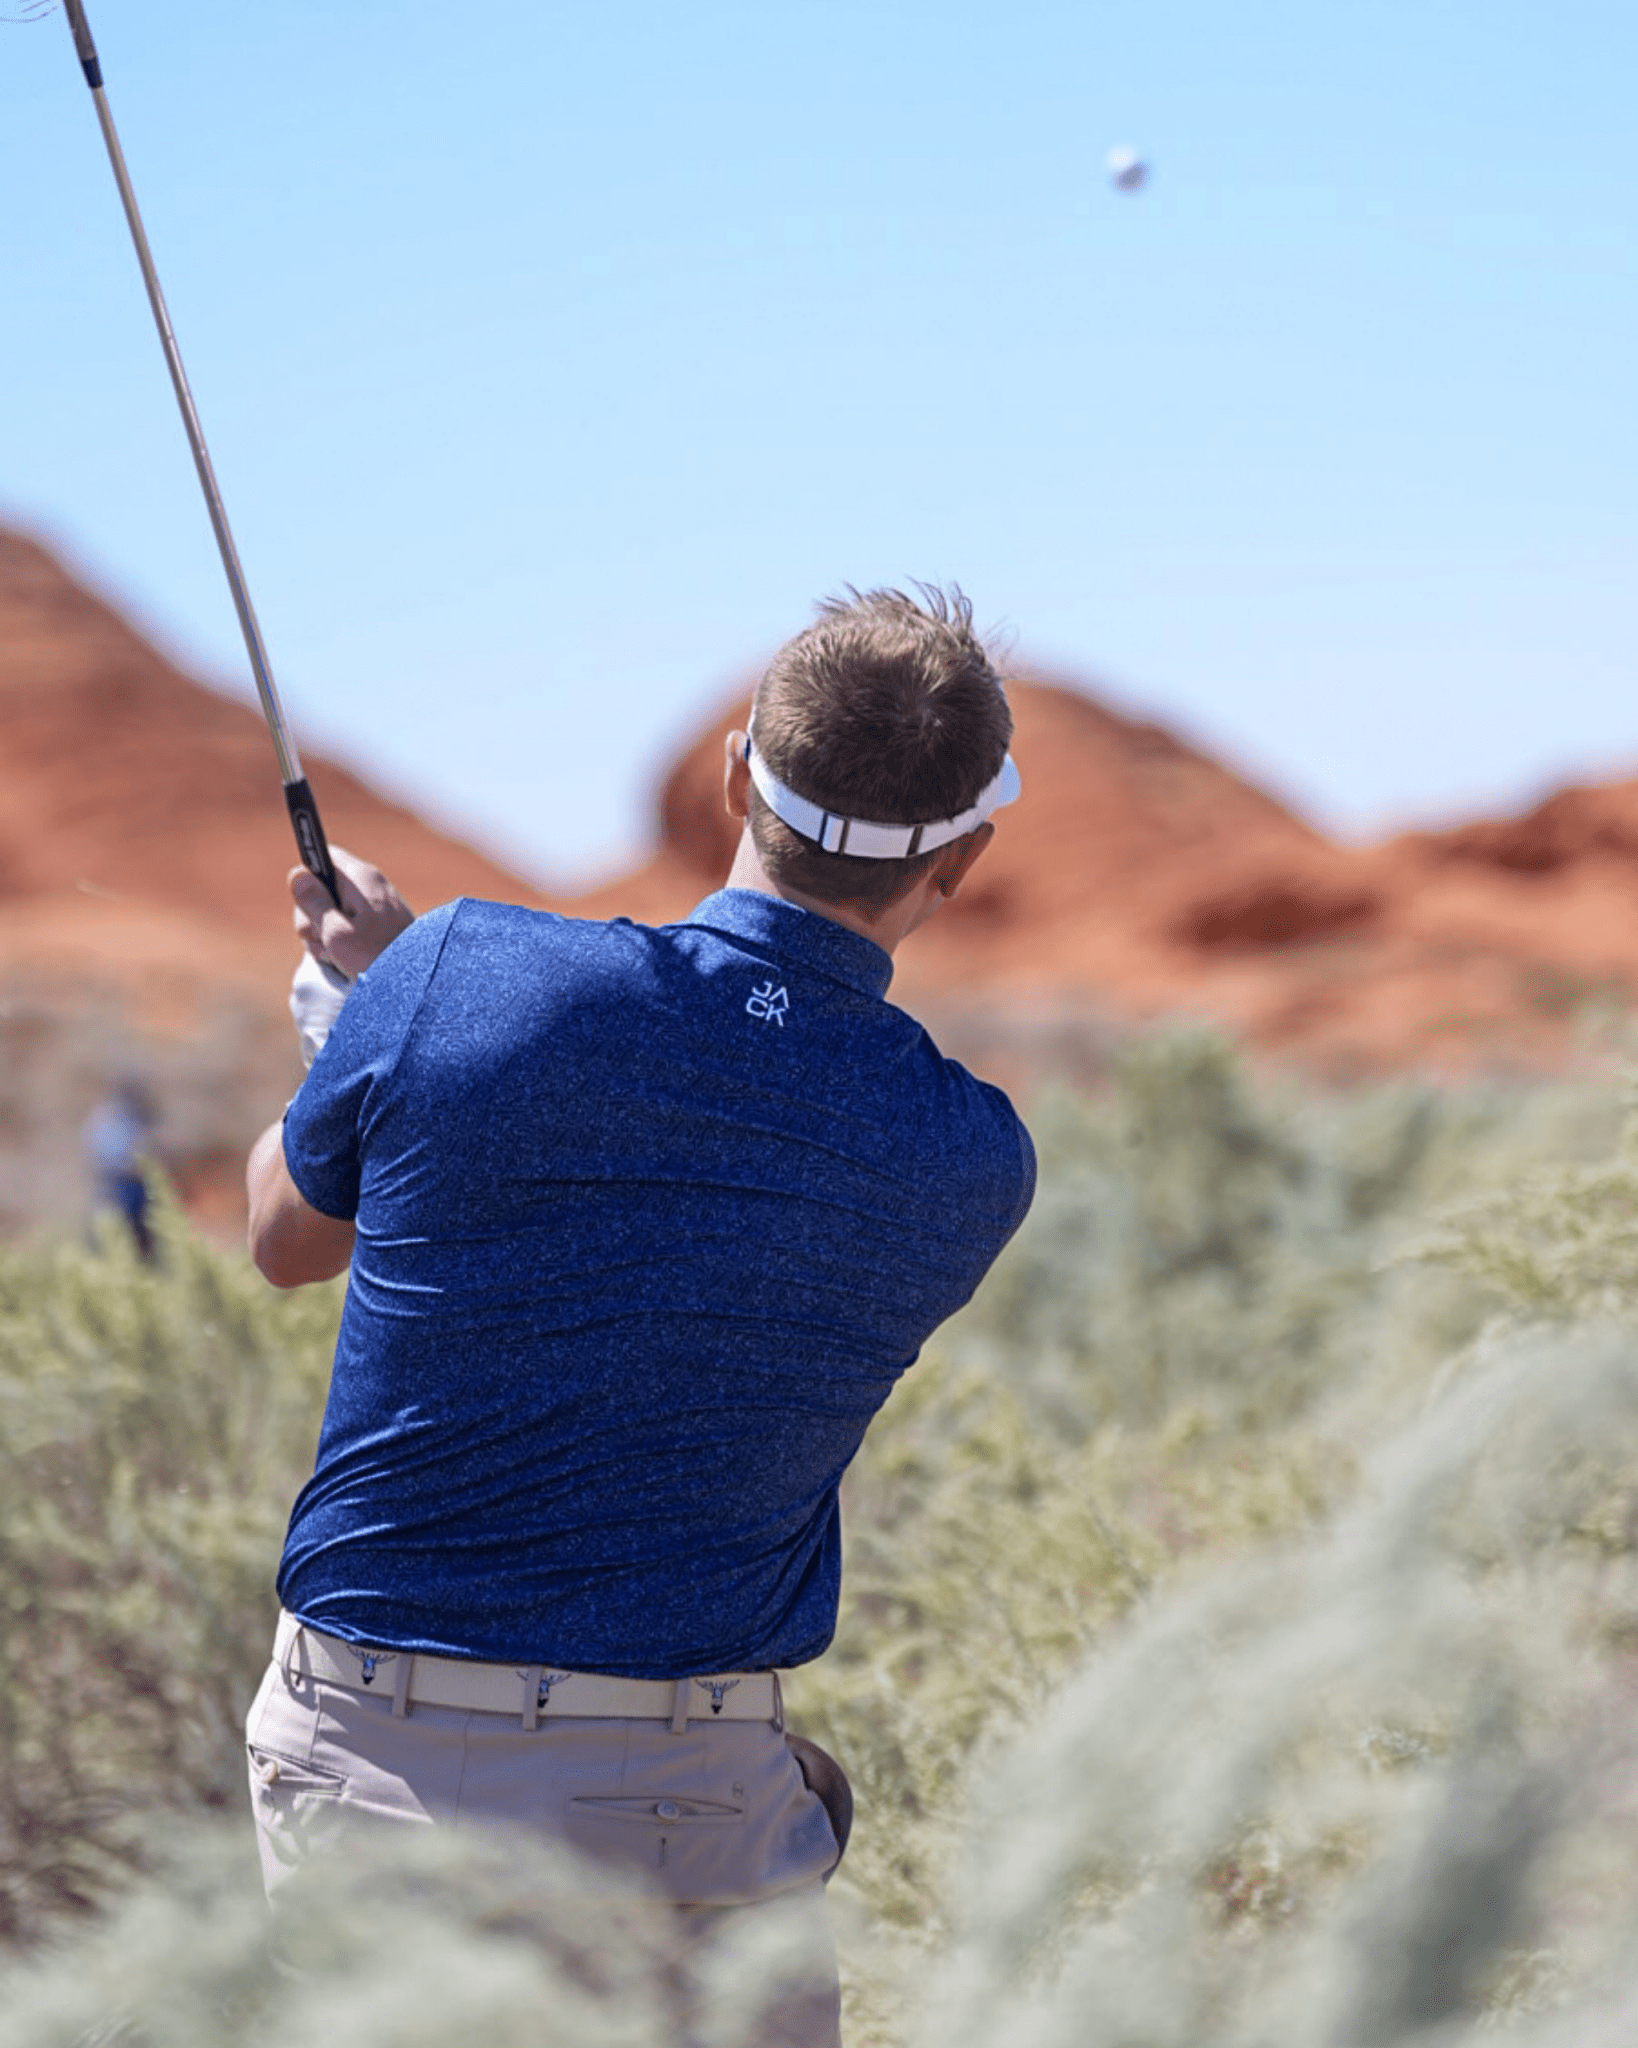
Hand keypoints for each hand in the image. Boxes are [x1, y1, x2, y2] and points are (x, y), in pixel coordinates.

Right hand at [290, 846, 414, 980]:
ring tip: (339, 957)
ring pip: (330, 914)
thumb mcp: (336, 933)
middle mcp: (369, 887)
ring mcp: (374, 909)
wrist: (417, 986)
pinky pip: (346, 931)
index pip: (323, 856)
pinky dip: (340, 947)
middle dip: (312, 918)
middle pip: (321, 890)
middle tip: (324, 939)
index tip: (306, 902)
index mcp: (361, 878)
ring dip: (324, 938)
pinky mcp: (377, 928)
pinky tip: (346, 963)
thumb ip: (314, 903)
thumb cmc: (378, 959)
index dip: (307, 877)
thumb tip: (297, 873)